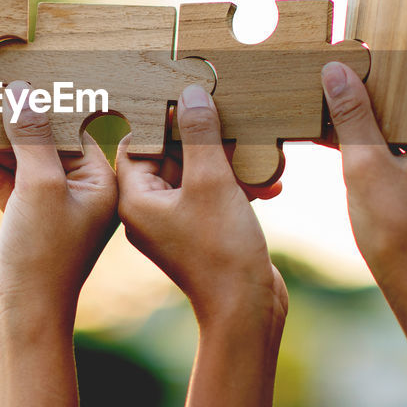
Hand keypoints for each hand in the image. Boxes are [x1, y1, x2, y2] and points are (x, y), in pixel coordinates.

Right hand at [0, 81, 117, 333]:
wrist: (22, 314)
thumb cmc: (43, 253)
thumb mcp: (38, 185)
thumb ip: (31, 136)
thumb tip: (23, 92)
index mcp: (101, 182)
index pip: (69, 130)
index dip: (37, 109)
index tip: (7, 89)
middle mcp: (82, 192)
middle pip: (41, 143)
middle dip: (7, 128)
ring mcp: (53, 206)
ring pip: (19, 162)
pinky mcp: (26, 219)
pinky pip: (6, 183)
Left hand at [115, 84, 287, 327]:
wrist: (247, 310)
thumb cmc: (222, 250)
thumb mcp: (212, 180)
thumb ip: (200, 133)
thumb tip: (191, 95)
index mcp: (135, 199)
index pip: (137, 142)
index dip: (164, 119)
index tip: (193, 101)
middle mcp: (147, 211)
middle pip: (170, 154)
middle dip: (207, 139)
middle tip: (235, 123)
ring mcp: (174, 223)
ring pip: (197, 173)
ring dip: (230, 161)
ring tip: (261, 154)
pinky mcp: (200, 233)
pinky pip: (212, 195)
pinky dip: (237, 185)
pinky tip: (270, 182)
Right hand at [320, 61, 406, 301]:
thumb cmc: (397, 236)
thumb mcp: (364, 169)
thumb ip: (352, 117)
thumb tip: (337, 70)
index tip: (375, 42)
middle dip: (385, 82)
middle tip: (348, 64)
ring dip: (379, 110)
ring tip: (339, 96)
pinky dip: (383, 137)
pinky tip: (343, 133)